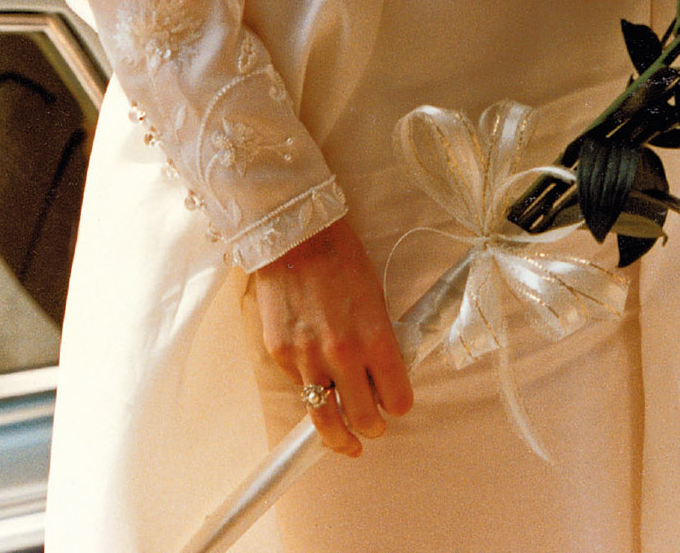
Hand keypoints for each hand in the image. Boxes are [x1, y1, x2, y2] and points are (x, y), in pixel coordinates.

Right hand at [252, 217, 413, 456]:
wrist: (296, 236)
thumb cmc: (341, 258)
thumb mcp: (374, 297)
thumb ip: (378, 340)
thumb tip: (382, 373)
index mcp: (375, 337)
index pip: (397, 397)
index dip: (399, 404)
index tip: (397, 404)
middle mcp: (342, 354)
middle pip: (362, 419)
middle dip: (372, 428)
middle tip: (374, 428)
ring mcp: (307, 358)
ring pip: (324, 420)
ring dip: (338, 437)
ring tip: (346, 443)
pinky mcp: (280, 355)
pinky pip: (300, 387)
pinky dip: (310, 390)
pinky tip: (316, 380)